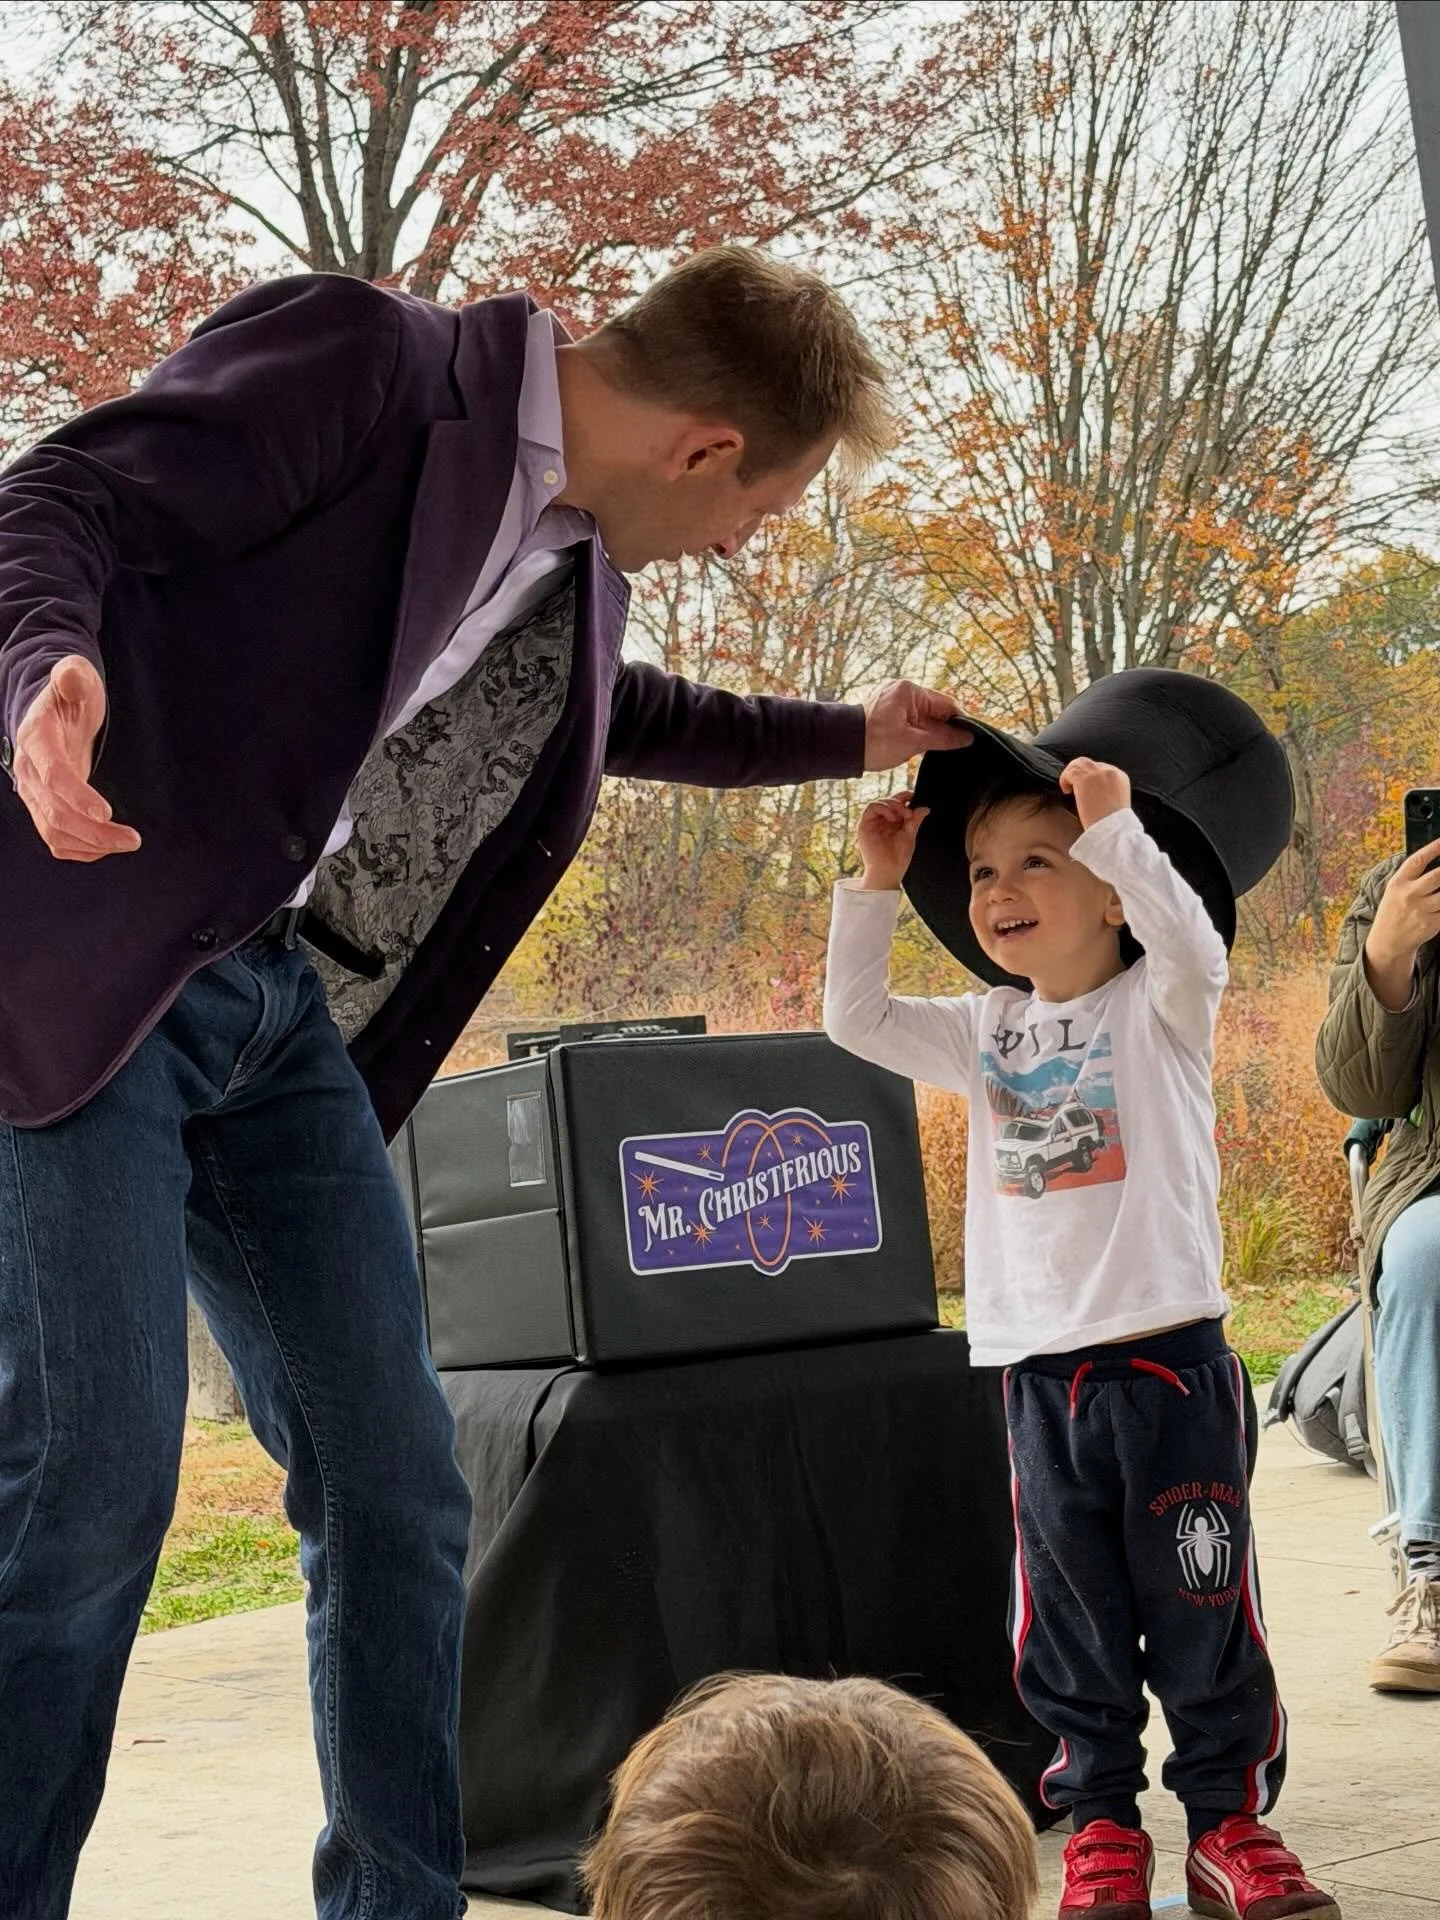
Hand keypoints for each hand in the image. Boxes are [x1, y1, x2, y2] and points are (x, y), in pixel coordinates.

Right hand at [12, 655, 140, 860]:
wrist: (51, 712)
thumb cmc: (69, 694)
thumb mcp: (75, 675)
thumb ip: (73, 676)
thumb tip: (72, 677)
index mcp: (36, 738)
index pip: (53, 774)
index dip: (76, 795)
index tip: (106, 812)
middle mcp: (28, 770)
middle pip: (54, 812)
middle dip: (93, 830)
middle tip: (132, 839)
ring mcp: (33, 792)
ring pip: (53, 832)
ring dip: (91, 845)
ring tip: (127, 843)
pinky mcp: (43, 807)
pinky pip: (56, 839)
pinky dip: (82, 849)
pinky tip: (108, 846)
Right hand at [856, 790, 928, 890]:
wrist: (888, 871)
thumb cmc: (899, 857)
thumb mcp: (910, 835)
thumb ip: (915, 820)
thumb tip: (925, 808)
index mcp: (893, 822)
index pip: (897, 803)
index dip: (904, 796)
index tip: (913, 795)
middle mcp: (882, 821)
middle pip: (888, 800)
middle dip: (900, 801)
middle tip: (909, 812)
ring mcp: (873, 822)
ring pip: (880, 801)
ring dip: (892, 804)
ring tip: (902, 814)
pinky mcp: (864, 825)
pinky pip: (871, 807)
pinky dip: (883, 808)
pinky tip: (892, 817)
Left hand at [863, 680, 969, 770]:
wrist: (842, 747)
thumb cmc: (874, 742)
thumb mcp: (914, 742)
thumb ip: (944, 739)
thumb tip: (967, 738)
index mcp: (909, 691)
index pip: (945, 703)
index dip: (960, 721)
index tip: (971, 736)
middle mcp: (902, 691)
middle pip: (935, 709)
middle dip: (945, 728)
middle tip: (960, 746)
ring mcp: (894, 701)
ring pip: (923, 716)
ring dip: (932, 732)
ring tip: (945, 748)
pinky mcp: (887, 712)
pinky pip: (911, 720)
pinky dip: (920, 732)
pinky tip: (927, 745)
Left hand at [1059, 756, 1130, 829]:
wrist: (1112, 828)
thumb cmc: (1113, 823)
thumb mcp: (1117, 803)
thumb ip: (1107, 792)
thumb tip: (1093, 791)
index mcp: (1120, 777)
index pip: (1101, 768)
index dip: (1090, 776)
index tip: (1085, 786)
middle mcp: (1109, 771)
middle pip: (1089, 763)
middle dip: (1079, 772)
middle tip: (1073, 784)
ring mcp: (1096, 774)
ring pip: (1078, 764)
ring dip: (1070, 774)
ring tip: (1068, 787)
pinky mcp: (1084, 780)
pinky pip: (1069, 772)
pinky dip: (1064, 780)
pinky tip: (1066, 791)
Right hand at [1364, 837, 1439, 1009]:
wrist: (1388, 941)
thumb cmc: (1394, 911)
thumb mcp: (1395, 890)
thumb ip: (1412, 876)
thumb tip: (1435, 859)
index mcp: (1398, 882)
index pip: (1418, 860)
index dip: (1434, 848)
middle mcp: (1409, 895)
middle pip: (1438, 876)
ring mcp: (1421, 910)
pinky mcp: (1432, 923)